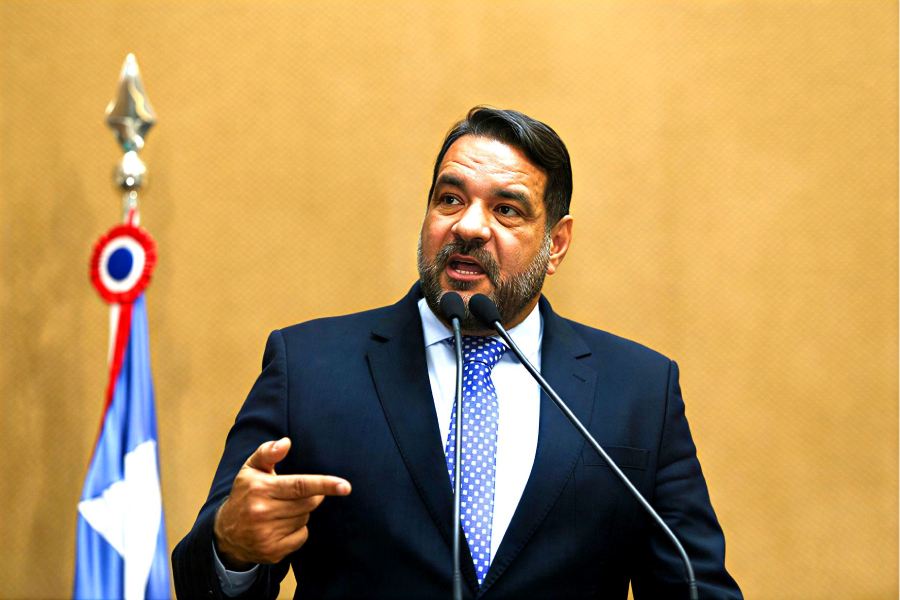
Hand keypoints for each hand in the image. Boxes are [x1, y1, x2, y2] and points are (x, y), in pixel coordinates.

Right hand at [213, 437, 350, 568]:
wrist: (226, 533)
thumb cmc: (245, 494)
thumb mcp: (251, 469)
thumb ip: (268, 452)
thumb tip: (286, 442)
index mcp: (260, 488)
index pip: (300, 485)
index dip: (325, 484)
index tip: (345, 486)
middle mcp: (262, 512)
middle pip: (308, 503)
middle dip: (309, 497)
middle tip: (294, 494)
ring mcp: (266, 534)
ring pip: (305, 519)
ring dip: (300, 513)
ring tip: (281, 510)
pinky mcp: (272, 552)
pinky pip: (301, 537)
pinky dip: (297, 531)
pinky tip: (281, 526)